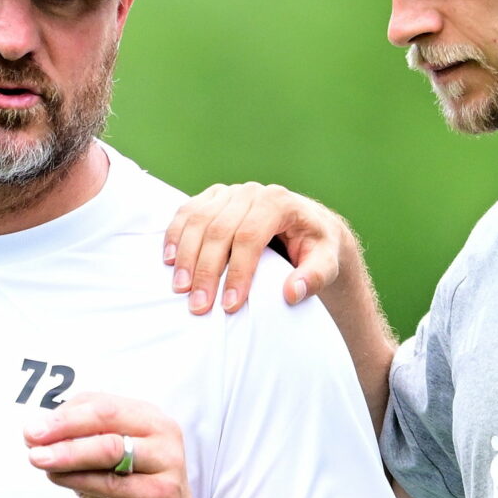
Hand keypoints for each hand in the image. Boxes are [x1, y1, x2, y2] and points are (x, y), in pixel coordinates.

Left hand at [26, 394, 207, 497]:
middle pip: (106, 416)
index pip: (100, 403)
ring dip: (68, 452)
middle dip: (63, 425)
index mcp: (148, 419)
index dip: (63, 413)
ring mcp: (166, 462)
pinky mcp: (160, 493)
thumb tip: (36, 435)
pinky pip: (111, 482)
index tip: (33, 428)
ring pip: (109, 447)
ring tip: (37, 458)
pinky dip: (79, 478)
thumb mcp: (103, 469)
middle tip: (31, 435)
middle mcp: (162, 434)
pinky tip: (57, 478)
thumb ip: (78, 450)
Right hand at [164, 182, 354, 314]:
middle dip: (207, 271)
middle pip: (219, 230)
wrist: (307, 225)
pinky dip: (175, 235)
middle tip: (199, 306)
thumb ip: (316, 277)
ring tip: (180, 289)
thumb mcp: (327, 262)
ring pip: (198, 220)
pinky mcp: (213, 197)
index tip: (230, 305)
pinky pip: (187, 212)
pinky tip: (169, 261)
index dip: (238, 272)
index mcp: (279, 203)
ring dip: (185, 256)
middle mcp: (251, 192)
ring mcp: (229, 192)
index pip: (251, 237)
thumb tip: (292, 293)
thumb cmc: (316, 246)